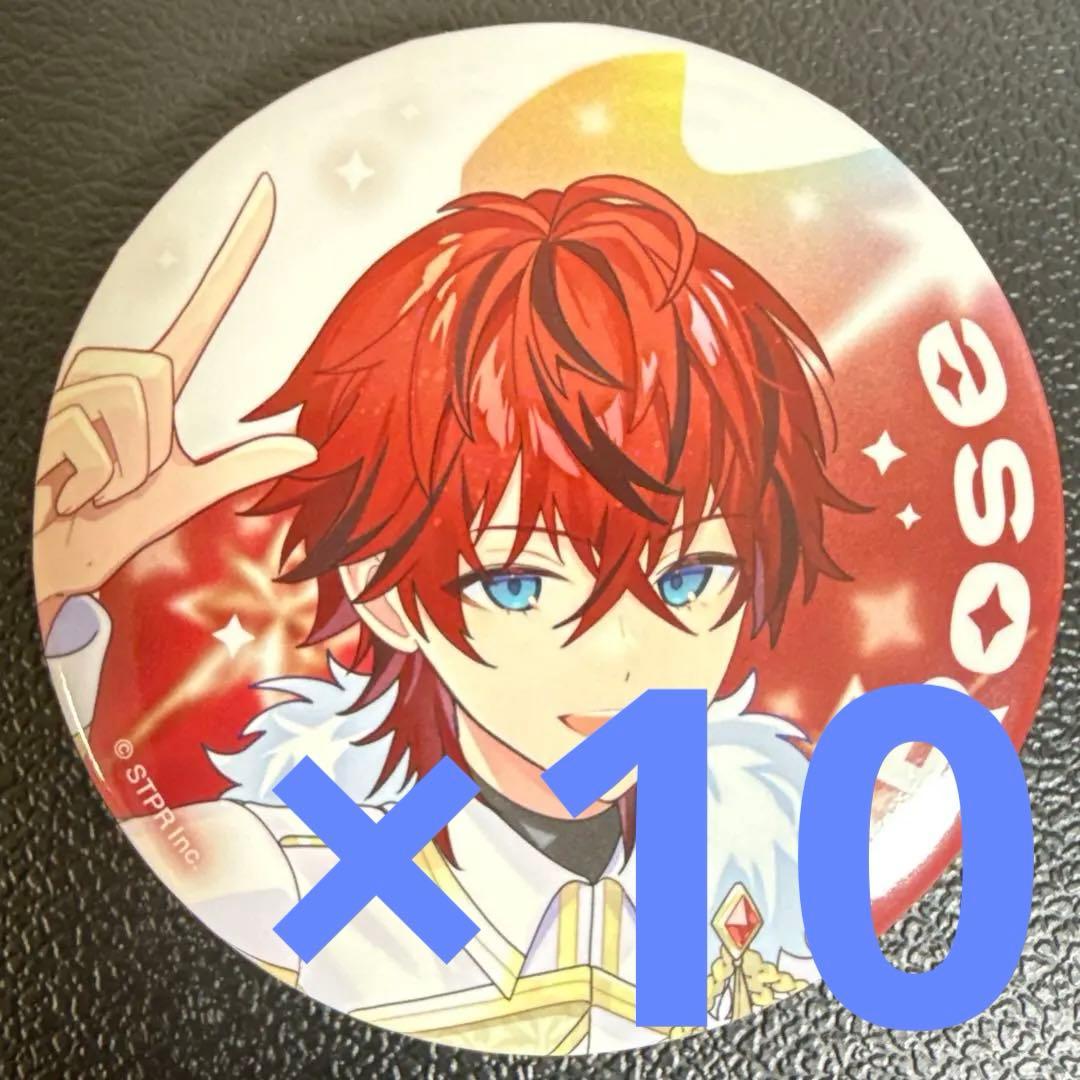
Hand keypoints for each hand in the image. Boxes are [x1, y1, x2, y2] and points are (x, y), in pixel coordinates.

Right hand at [33, 174, 316, 624]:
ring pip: (131, 408)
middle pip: (158, 378)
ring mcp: (82, 380)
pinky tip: (74, 485)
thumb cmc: (117, 514)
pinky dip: (95, 479)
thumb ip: (244, 466)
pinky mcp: (54, 404)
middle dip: (147, 446)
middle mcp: (119, 365)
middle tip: (123, 473)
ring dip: (121, 465)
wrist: (62, 550)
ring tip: (99, 479)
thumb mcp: (188, 488)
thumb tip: (308, 447)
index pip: (207, 304)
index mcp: (158, 378)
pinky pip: (101, 441)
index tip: (265, 196)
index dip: (236, 251)